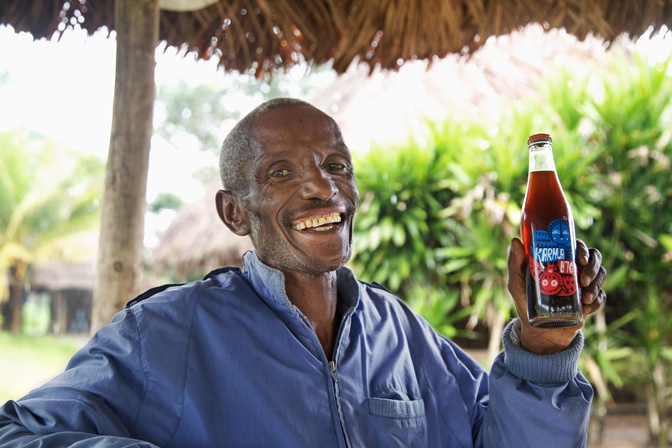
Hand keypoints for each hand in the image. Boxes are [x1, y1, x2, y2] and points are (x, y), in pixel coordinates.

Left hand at [507, 237, 606, 354]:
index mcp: (559, 260)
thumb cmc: (525, 301)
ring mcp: (583, 284)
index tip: (580, 259)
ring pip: (601, 275)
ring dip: (597, 285)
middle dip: (593, 267)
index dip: (583, 249)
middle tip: (584, 280)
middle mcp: (574, 269)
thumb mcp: (517, 283)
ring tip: (585, 298)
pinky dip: (597, 301)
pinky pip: (601, 297)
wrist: (537, 330)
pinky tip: (586, 308)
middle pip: (594, 258)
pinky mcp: (589, 301)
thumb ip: (515, 263)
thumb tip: (515, 241)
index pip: (577, 246)